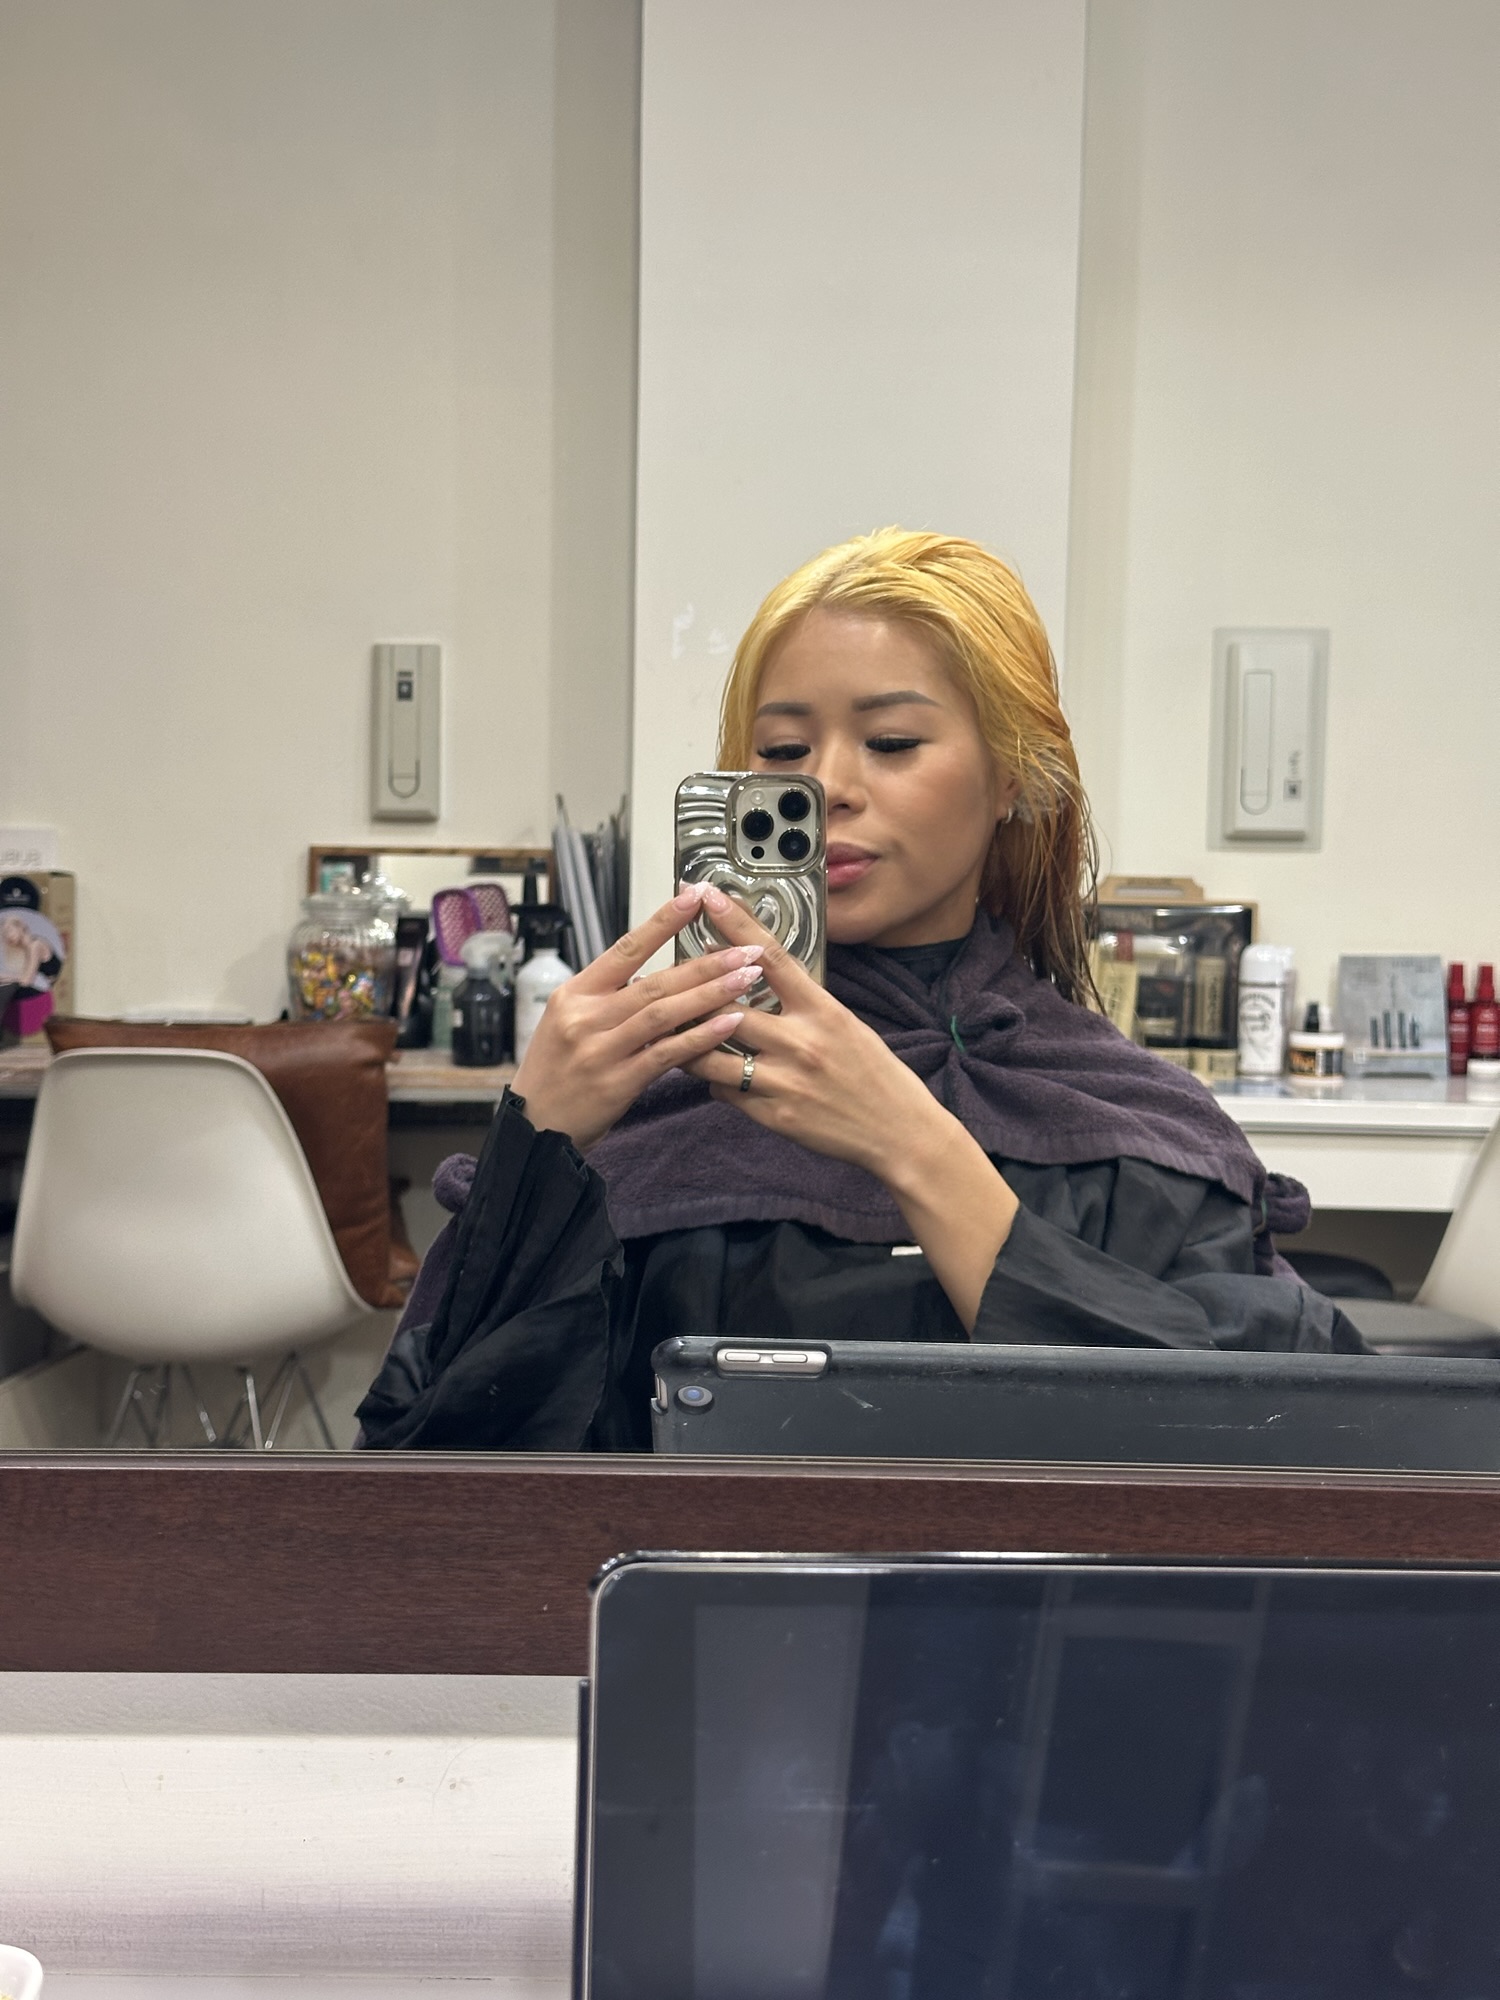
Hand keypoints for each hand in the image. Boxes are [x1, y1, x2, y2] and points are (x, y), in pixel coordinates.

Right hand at [512, 884, 764, 1150]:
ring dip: (710, 993)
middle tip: (747, 950)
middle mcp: (586, 1016)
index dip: (662, 922)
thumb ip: (609, 999)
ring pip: (663, 1014)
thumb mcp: (568, 1022)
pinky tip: (729, 1023)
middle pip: (654, 981)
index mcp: (574, 993)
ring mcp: (601, 1050)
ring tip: (747, 978)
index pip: (625, 949)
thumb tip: (659, 977)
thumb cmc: (556, 1071)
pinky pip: (667, 1054)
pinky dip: (701, 1037)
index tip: (695, 897)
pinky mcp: (617, 1083)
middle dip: (705, 963)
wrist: (534, 1127)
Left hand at [679, 887, 946, 1176]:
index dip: (735, 923)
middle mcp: (801, 1042)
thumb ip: (803, 1004)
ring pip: (711, 1055)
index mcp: (823, 1011)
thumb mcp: (846, 1025)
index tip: (709, 897)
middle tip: (673, 983)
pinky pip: (725, 1092)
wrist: (899, 1131)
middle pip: (726, 1006)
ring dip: (691, 1043)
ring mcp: (784, 1081)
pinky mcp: (774, 1115)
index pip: (771, 956)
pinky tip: (721, 1077)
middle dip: (694, 994)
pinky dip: (717, 1082)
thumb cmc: (876, 1075)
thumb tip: (761, 982)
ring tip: (681, 1035)